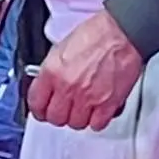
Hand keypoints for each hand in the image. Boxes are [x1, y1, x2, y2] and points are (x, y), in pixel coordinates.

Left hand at [28, 8, 142, 130]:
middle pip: (55, 118)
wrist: (122, 33)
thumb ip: (51, 72)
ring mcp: (88, 97)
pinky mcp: (108, 103)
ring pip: (75, 123)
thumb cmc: (96, 35)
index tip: (42, 110)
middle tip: (63, 109)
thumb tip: (47, 86)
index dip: (39, 109)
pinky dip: (97, 121)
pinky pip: (97, 124)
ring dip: (78, 118)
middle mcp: (67, 87)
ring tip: (82, 109)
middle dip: (58, 115)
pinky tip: (97, 112)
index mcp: (52, 72)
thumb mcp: (61, 49)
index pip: (36, 103)